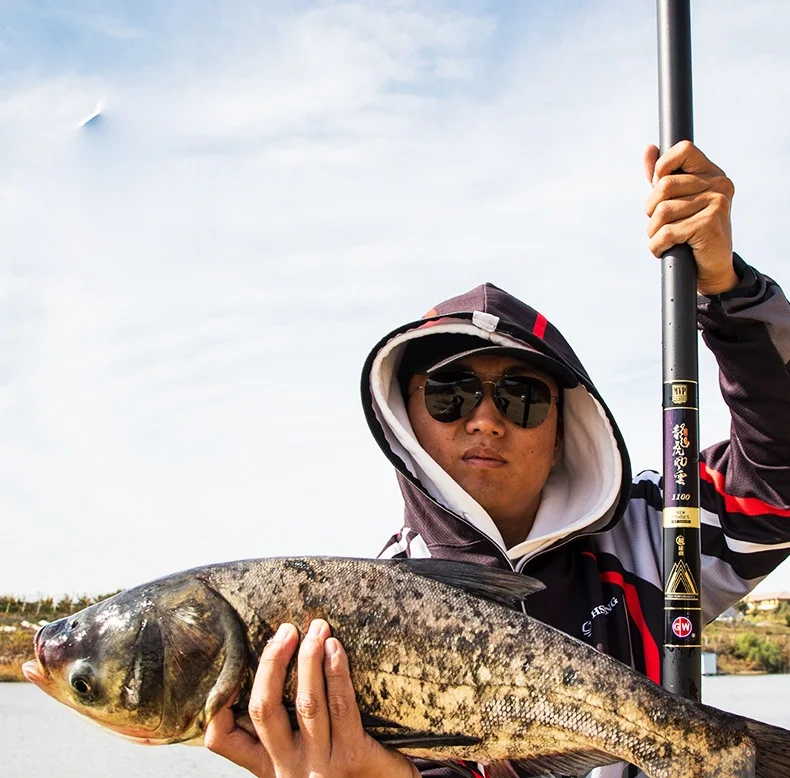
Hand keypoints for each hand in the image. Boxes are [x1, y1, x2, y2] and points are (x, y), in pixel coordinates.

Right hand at [205, 619, 419, 777]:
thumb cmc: (341, 770)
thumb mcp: (303, 758)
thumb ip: (284, 729)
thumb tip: (266, 670)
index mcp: (269, 765)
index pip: (224, 739)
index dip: (218, 704)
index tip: (230, 667)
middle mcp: (288, 768)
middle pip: (263, 709)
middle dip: (272, 663)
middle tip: (286, 630)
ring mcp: (320, 765)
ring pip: (305, 703)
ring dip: (308, 659)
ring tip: (317, 629)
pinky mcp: (352, 758)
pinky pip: (341, 707)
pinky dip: (336, 672)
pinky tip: (336, 649)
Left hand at [644, 141, 737, 294]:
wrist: (711, 269)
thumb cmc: (691, 233)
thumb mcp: (676, 200)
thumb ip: (662, 175)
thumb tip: (649, 149)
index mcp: (711, 173)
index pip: (683, 149)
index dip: (662, 167)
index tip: (658, 190)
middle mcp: (719, 184)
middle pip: (664, 185)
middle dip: (651, 210)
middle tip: (659, 225)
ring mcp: (717, 202)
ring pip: (662, 211)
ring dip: (654, 232)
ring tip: (665, 240)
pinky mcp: (710, 223)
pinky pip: (667, 232)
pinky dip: (658, 246)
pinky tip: (666, 249)